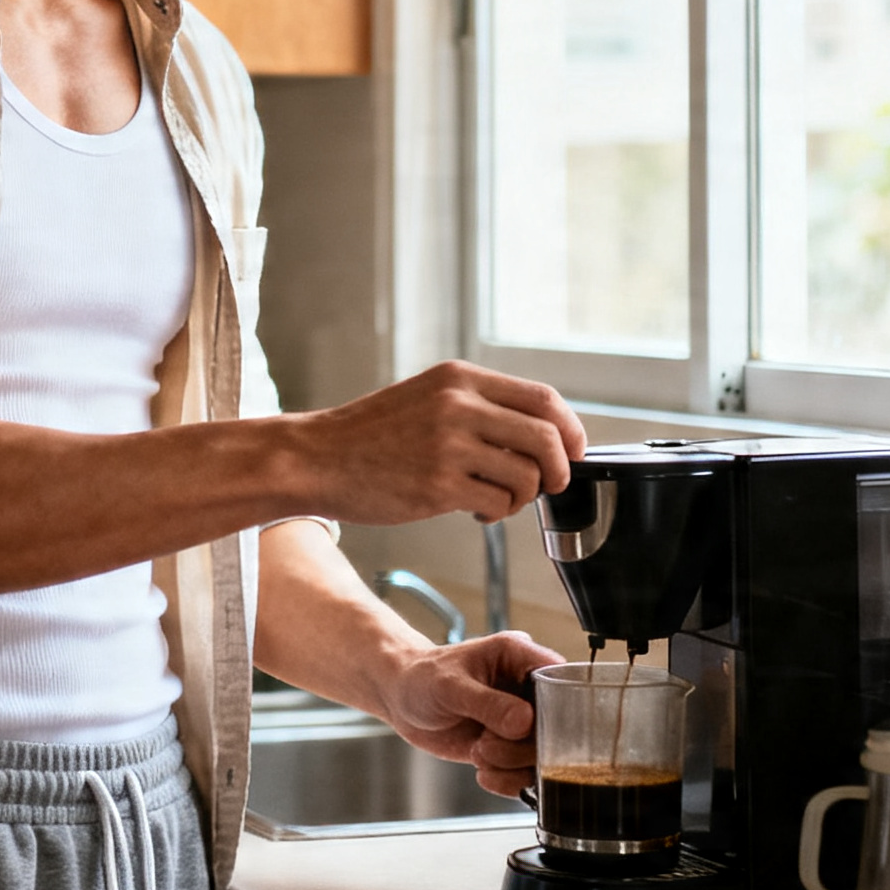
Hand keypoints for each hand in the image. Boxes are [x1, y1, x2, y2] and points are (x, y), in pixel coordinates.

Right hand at [291, 362, 587, 525]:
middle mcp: (458, 405)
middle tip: (549, 485)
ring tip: (496, 498)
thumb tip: (544, 435)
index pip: (543, 399)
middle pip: (546, 438)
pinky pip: (498, 503)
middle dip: (560, 469)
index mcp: (460, 378)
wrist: (317, 457)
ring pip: (526, 476)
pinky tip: (476, 508)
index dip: (571, 430)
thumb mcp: (429, 398)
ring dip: (523, 496)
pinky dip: (497, 511)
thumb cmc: (373, 434)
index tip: (573, 452)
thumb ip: (480, 407)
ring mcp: (448, 445)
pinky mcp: (438, 485)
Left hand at [379, 631, 563, 798]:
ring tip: (480, 752)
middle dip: (521, 745)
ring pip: (541, 755)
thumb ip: (488, 704)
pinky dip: (508, 780)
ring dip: (511, 764)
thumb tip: (524, 721)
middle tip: (487, 743)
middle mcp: (524, 690)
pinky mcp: (509, 747)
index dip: (557, 709)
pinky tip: (483, 772)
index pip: (560, 681)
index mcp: (518, 658)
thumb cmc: (421, 677)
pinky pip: (526, 774)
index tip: (531, 728)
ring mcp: (519, 721)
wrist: (400, 698)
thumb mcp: (450, 685)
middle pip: (554, 727)